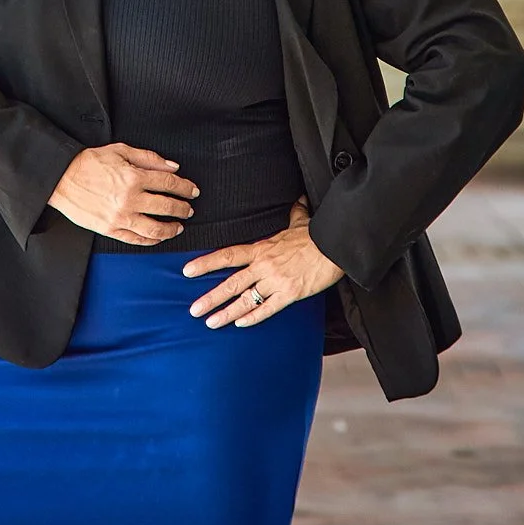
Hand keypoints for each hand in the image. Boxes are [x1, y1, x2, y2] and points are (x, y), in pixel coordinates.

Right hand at [49, 143, 199, 243]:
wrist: (61, 178)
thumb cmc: (88, 163)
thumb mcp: (120, 151)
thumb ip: (149, 158)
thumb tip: (173, 167)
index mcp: (134, 177)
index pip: (169, 183)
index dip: (185, 188)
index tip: (193, 191)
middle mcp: (130, 199)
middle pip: (167, 206)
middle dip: (183, 209)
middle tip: (189, 210)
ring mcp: (120, 217)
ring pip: (155, 228)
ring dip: (171, 229)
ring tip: (178, 227)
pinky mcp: (110, 229)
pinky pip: (136, 239)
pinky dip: (151, 240)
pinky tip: (158, 237)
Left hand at [185, 202, 343, 326]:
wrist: (335, 246)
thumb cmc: (316, 235)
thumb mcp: (300, 221)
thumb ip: (294, 213)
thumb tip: (296, 201)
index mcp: (261, 249)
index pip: (227, 256)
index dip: (206, 263)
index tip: (188, 271)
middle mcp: (263, 266)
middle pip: (230, 283)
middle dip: (210, 298)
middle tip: (194, 310)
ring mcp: (275, 281)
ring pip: (245, 300)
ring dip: (226, 313)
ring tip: (211, 322)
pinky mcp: (290, 294)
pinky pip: (267, 308)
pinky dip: (253, 317)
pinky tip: (240, 323)